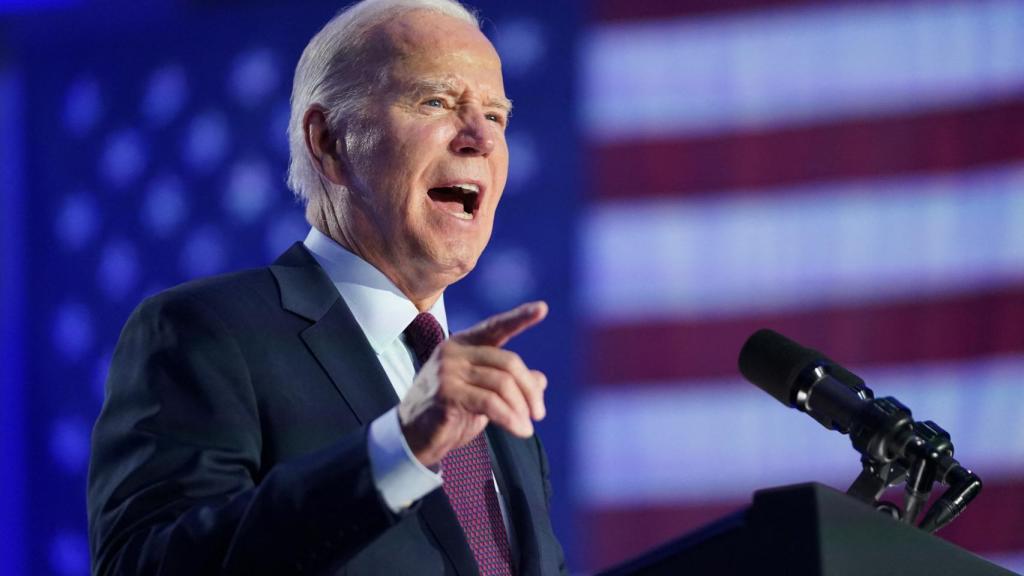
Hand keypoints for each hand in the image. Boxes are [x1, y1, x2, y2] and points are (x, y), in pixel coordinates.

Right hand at [398, 301, 548, 467]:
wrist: (415, 438)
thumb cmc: (450, 413)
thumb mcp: (483, 395)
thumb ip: (508, 383)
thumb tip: (540, 379)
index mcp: (463, 344)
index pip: (495, 327)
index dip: (519, 318)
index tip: (542, 308)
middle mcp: (454, 351)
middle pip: (508, 362)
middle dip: (529, 390)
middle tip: (539, 413)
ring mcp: (448, 370)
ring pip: (502, 383)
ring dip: (520, 409)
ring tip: (527, 428)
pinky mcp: (447, 392)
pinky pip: (490, 402)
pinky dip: (510, 418)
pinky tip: (519, 430)